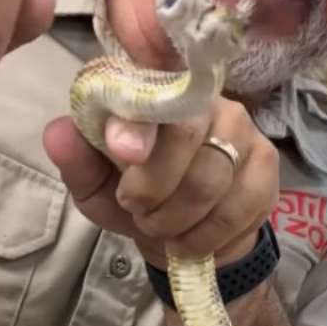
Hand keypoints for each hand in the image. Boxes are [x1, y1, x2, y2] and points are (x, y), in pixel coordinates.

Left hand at [42, 100, 280, 268]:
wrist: (188, 236)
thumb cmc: (139, 199)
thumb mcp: (96, 187)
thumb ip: (78, 160)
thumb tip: (58, 133)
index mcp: (158, 89)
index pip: (154, 85)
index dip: (140, 120)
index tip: (122, 156)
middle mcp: (206, 97)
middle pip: (186, 134)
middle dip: (154, 186)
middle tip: (138, 210)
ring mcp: (243, 128)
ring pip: (210, 178)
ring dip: (177, 218)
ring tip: (163, 228)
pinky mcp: (268, 164)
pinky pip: (237, 205)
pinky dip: (206, 234)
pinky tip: (192, 240)